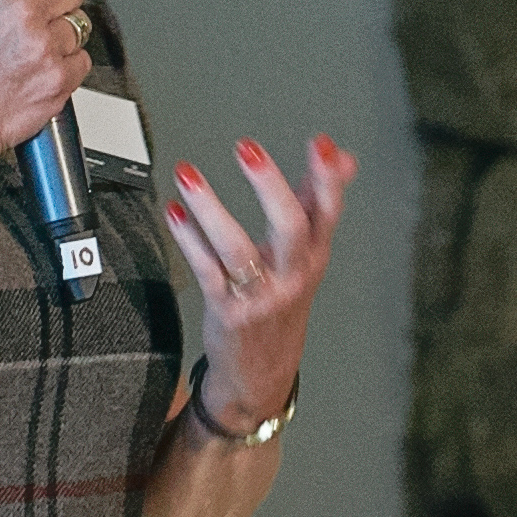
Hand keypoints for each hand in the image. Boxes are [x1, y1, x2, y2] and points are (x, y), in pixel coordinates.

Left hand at [165, 135, 358, 427]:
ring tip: (187, 175)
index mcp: (314, 256)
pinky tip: (173, 212)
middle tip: (247, 148)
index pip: (328, 212)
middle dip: (270, 185)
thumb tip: (343, 156)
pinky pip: (206, 271)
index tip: (321, 143)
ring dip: (210, 208)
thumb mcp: (307, 254)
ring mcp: (259, 295)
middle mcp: (292, 275)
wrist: (262, 372)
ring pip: (237, 248)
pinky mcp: (227, 311)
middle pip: (290, 226)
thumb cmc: (283, 301)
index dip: (328, 177)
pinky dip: (188, 239)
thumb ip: (318, 201)